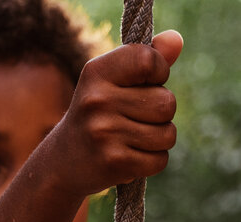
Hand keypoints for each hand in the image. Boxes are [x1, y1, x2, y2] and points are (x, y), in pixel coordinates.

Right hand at [45, 30, 182, 198]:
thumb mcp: (112, 81)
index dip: (159, 72)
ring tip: (133, 139)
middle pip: (167, 103)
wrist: (63, 163)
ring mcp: (105, 133)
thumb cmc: (97, 115)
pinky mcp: (115, 163)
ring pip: (167, 134)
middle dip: (161, 114)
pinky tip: (131, 157)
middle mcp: (98, 100)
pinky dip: (152, 161)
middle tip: (135, 119)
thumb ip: (146, 59)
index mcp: (97, 72)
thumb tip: (177, 39)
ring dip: (159, 139)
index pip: (148, 60)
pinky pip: (160, 160)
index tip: (147, 82)